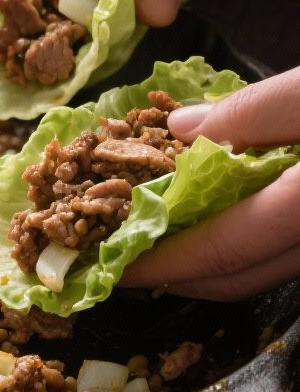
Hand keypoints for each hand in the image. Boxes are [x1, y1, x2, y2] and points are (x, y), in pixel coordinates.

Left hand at [120, 67, 299, 298]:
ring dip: (206, 264)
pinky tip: (216, 220)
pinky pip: (279, 256)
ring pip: (258, 273)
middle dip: (172, 274)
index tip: (112, 264)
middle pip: (234, 279)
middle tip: (124, 259)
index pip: (217, 253)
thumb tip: (181, 131)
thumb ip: (252, 112)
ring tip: (160, 239)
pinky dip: (241, 248)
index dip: (158, 263)